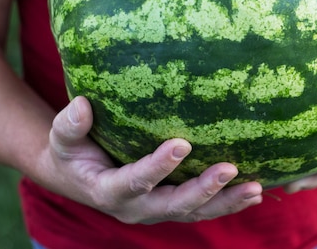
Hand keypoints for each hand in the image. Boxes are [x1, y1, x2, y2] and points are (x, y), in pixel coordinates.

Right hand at [40, 96, 262, 223]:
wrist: (77, 177)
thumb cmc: (71, 152)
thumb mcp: (61, 138)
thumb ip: (69, 124)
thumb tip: (81, 105)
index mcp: (108, 191)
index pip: (135, 182)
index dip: (158, 166)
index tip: (182, 144)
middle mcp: (136, 208)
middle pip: (174, 205)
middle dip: (203, 190)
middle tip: (230, 169)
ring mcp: (156, 210)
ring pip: (194, 212)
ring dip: (225, 202)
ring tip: (255, 187)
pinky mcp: (171, 206)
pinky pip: (201, 209)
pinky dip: (227, 203)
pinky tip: (254, 192)